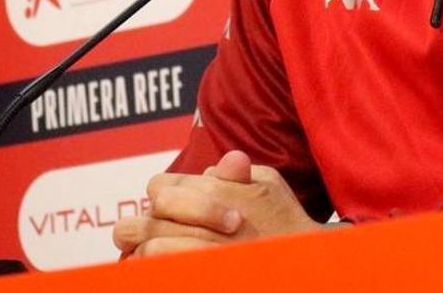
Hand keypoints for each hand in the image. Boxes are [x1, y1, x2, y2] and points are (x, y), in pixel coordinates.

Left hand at [113, 151, 320, 258]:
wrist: (302, 265)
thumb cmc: (285, 222)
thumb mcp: (269, 184)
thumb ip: (238, 171)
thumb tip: (212, 168)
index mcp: (215, 192)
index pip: (160, 187)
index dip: (161, 196)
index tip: (168, 208)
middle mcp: (202, 222)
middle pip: (142, 222)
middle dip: (140, 227)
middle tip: (148, 234)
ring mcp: (198, 255)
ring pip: (146, 252)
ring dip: (144, 254)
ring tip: (154, 256)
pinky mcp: (198, 275)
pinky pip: (158, 275)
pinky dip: (153, 272)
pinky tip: (162, 270)